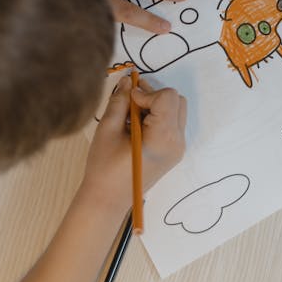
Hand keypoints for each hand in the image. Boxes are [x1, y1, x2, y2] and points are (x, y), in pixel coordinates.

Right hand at [79, 76, 186, 214]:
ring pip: (176, 109)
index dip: (146, 93)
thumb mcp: (107, 130)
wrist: (108, 200)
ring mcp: (178, 147)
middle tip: (129, 103)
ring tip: (132, 117)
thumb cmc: (104, 168)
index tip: (128, 100)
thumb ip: (120, 102)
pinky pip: (172, 123)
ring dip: (156, 105)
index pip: (167, 97)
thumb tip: (128, 81)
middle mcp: (177, 142)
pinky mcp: (174, 151)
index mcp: (163, 138)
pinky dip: (158, 116)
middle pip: (176, 100)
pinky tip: (137, 126)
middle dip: (153, 96)